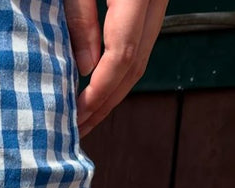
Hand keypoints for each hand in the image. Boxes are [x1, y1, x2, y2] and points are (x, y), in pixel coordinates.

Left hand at [65, 0, 168, 137]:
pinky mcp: (152, 3)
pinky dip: (119, 70)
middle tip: (79, 128)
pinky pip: (140, 43)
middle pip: (136, 64)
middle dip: (107, 102)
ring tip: (87, 115)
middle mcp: (156, 0)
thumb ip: (80, 18)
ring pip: (141, 57)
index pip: (122, 56)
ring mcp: (158, 2)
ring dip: (114, 91)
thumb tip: (86, 68)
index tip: (77, 114)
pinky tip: (98, 86)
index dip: (99, 91)